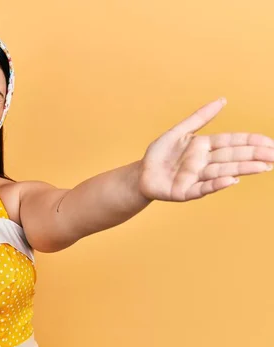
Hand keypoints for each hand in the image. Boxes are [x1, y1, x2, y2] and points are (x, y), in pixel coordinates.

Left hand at [139, 98, 273, 200]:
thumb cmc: (160, 154)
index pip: (231, 142)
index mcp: (204, 147)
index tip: (270, 142)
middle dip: (254, 156)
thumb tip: (223, 100)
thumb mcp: (178, 132)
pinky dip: (217, 184)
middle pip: (232, 157)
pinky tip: (231, 180)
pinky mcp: (186, 192)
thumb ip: (199, 117)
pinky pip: (203, 188)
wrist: (140, 174)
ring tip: (263, 167)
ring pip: (223, 171)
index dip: (250, 142)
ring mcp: (196, 178)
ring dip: (242, 169)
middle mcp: (204, 163)